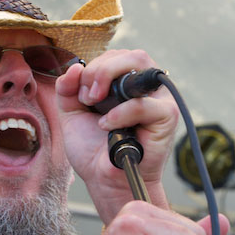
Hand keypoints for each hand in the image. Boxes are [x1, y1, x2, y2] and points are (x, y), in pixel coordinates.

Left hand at [55, 49, 177, 221]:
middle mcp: (146, 87)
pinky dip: (121, 112)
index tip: (78, 92)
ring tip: (93, 103)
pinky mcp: (167, 117)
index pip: (115, 56)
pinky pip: (144, 103)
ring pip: (141, 65)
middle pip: (131, 55)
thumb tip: (75, 67)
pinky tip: (107, 125)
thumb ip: (68, 87)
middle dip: (100, 69)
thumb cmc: (93, 148)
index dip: (93, 67)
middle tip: (86, 96)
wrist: (104, 179)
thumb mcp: (72, 112)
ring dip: (108, 78)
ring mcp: (159, 99)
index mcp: (127, 82)